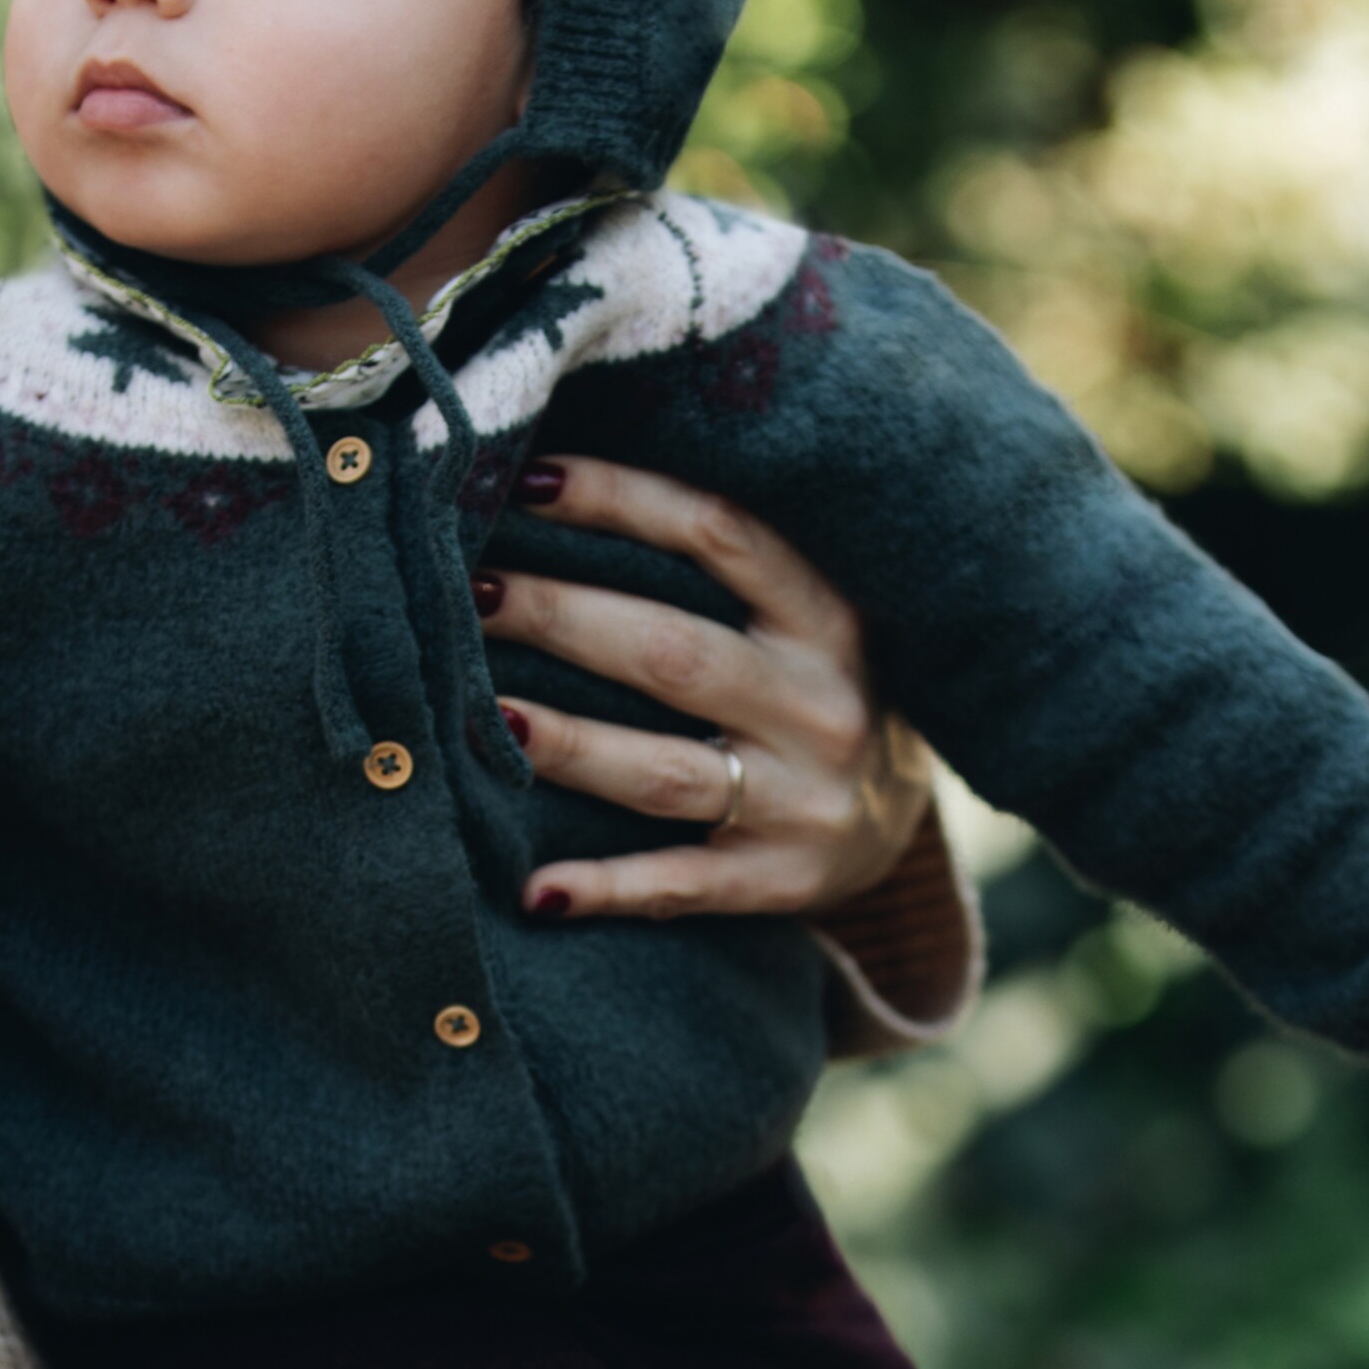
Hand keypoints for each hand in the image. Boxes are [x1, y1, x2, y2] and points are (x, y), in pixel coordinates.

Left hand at [477, 455, 932, 919]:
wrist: (900, 821)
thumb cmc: (809, 688)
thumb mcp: (804, 615)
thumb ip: (720, 564)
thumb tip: (558, 486)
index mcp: (826, 616)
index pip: (717, 535)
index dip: (618, 499)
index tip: (526, 478)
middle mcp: (819, 704)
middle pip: (672, 652)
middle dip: (560, 616)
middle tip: (469, 592)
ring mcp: (803, 800)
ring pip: (664, 771)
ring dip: (568, 744)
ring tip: (484, 718)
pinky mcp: (780, 880)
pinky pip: (681, 885)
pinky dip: (608, 887)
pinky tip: (537, 890)